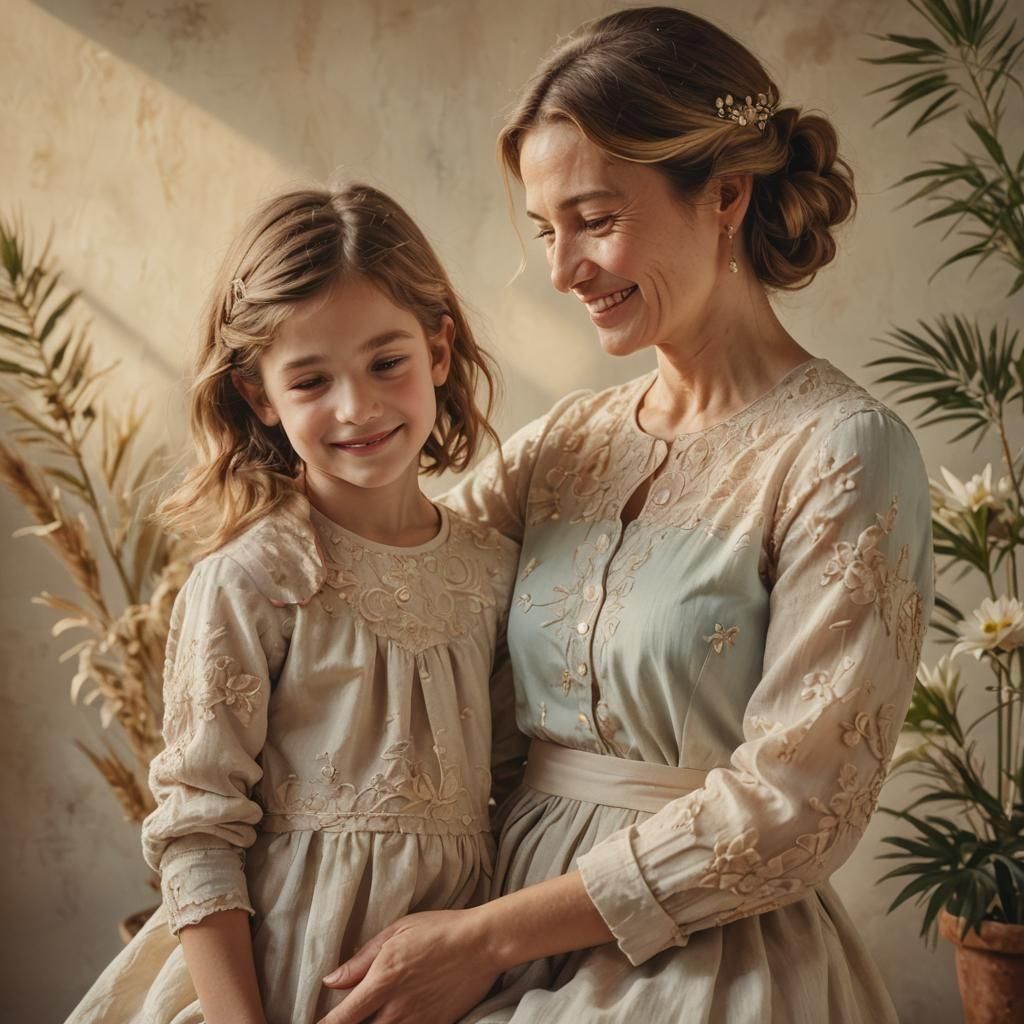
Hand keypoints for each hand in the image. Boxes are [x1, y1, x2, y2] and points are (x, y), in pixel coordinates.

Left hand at [318, 908, 500, 1023]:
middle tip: (349, 1016)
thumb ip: (360, 960)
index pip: (340, 1020)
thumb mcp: (396, 932)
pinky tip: (396, 1017)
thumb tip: (330, 981)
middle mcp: (395, 1008)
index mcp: (382, 980)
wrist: (483, 944)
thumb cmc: (439, 929)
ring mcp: (416, 1022)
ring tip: (374, 1013)